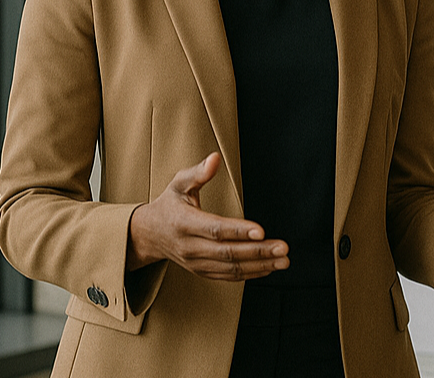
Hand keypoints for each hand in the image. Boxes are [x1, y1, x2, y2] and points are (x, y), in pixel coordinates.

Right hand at [127, 152, 288, 280]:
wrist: (149, 234)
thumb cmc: (169, 204)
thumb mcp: (178, 184)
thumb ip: (198, 172)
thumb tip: (215, 158)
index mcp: (184, 223)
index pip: (215, 229)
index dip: (238, 231)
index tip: (261, 230)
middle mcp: (190, 247)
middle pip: (227, 252)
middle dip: (258, 251)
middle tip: (283, 248)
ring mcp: (196, 263)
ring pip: (231, 268)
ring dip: (259, 265)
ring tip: (283, 260)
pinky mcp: (202, 271)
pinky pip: (228, 276)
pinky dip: (250, 274)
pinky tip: (268, 267)